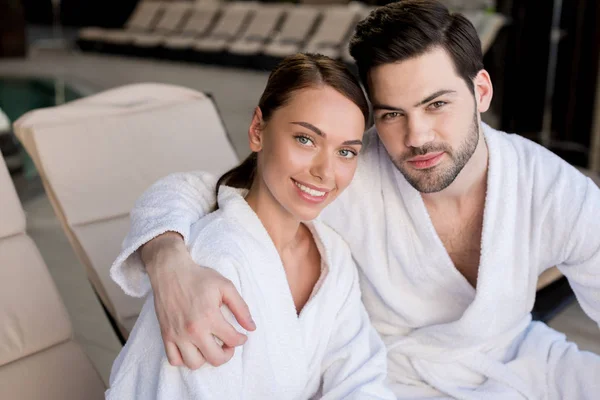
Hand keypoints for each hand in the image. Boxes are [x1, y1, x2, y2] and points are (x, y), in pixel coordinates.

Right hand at [141, 232, 255, 369]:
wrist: (170, 271)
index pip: (232, 340)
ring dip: (206, 358)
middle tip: (228, 344)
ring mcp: (177, 334)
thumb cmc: (199, 277)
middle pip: (215, 358)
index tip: (242, 336)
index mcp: (209, 316)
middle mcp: (193, 329)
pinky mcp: (166, 335)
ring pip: (194, 364)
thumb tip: (252, 327)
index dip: (241, 339)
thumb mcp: (225, 286)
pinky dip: (184, 359)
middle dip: (227, 354)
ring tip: (210, 346)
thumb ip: (241, 307)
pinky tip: (193, 348)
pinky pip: (174, 360)